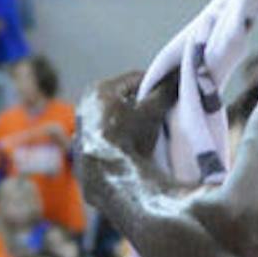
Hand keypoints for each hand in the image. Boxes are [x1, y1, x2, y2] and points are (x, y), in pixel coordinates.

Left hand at [74, 71, 177, 195]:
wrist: (114, 181)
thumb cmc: (131, 140)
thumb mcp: (153, 112)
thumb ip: (165, 90)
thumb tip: (178, 75)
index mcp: (98, 90)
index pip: (134, 79)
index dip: (155, 85)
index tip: (168, 94)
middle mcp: (83, 106)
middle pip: (121, 99)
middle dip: (141, 104)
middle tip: (160, 114)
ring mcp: (80, 132)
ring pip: (112, 119)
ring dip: (129, 123)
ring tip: (147, 133)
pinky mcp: (81, 155)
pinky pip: (104, 140)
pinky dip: (117, 141)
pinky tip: (132, 150)